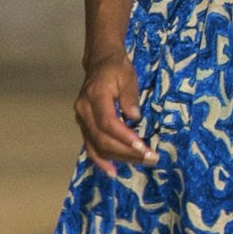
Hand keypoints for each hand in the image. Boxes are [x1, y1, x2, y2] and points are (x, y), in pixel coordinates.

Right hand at [75, 48, 154, 177]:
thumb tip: (135, 117)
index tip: (142, 147)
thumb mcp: (128, 77)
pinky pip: (90, 146)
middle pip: (103, 138)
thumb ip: (130, 97)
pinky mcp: (84, 125)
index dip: (124, 137)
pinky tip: (112, 171)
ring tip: (140, 164)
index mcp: (95, 96)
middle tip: (151, 158)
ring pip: (96, 146)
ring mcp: (81, 119)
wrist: (99, 62)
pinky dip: (100, 160)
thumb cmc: (116, 68)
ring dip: (118, 158)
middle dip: (127, 152)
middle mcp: (84, 110)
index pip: (108, 123)